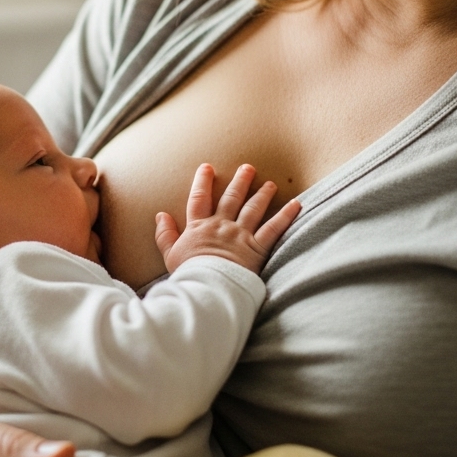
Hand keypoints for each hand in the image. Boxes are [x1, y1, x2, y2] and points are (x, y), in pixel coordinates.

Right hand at [154, 163, 300, 273]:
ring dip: (262, 194)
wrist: (208, 288)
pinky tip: (296, 204)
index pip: (199, 199)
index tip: (207, 168)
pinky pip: (274, 228)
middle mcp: (221, 226)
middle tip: (248, 168)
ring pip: (253, 208)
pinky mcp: (257, 248)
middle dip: (240, 181)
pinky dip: (286, 215)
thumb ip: (165, 234)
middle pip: (231, 198)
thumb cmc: (188, 275)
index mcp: (199, 227)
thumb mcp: (170, 255)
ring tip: (270, 184)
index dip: (202, 182)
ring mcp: (240, 235)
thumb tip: (160, 215)